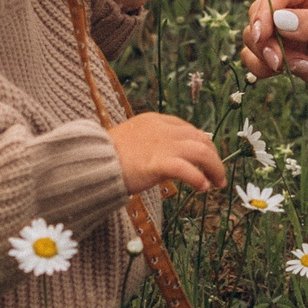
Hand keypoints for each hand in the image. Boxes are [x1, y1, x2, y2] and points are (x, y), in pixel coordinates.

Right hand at [109, 112, 224, 194]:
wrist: (90, 161)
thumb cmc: (105, 155)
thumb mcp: (131, 140)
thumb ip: (149, 143)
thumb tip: (163, 157)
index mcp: (155, 120)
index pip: (189, 129)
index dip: (202, 144)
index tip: (207, 158)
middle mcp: (163, 129)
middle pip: (200, 138)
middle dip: (213, 156)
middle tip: (218, 175)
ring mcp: (162, 145)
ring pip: (201, 151)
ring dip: (214, 167)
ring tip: (217, 183)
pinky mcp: (158, 163)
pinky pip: (188, 169)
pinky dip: (199, 178)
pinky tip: (203, 187)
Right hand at [239, 0, 307, 105]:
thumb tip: (279, 21)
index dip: (264, 13)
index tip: (262, 36)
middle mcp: (301, 5)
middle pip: (259, 14)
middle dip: (261, 38)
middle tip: (279, 61)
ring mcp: (294, 32)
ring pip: (255, 39)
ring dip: (264, 55)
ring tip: (294, 68)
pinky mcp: (292, 56)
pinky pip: (261, 59)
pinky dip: (266, 69)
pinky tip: (297, 72)